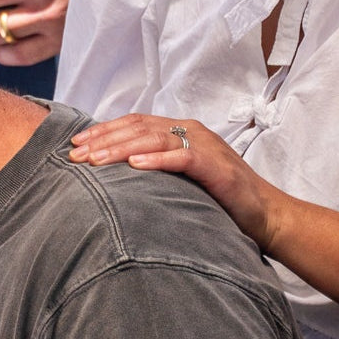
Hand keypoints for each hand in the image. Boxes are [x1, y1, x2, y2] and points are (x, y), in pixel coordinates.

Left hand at [71, 114, 286, 250]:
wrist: (263, 213)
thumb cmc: (219, 198)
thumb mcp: (180, 178)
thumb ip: (155, 168)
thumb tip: (116, 173)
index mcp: (179, 131)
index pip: (134, 124)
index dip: (104, 132)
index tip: (75, 145)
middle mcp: (190, 131)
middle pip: (139, 129)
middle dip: (103, 140)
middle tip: (75, 155)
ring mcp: (204, 146)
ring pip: (155, 139)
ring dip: (121, 149)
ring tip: (95, 160)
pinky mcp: (215, 166)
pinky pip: (182, 158)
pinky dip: (157, 161)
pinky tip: (134, 166)